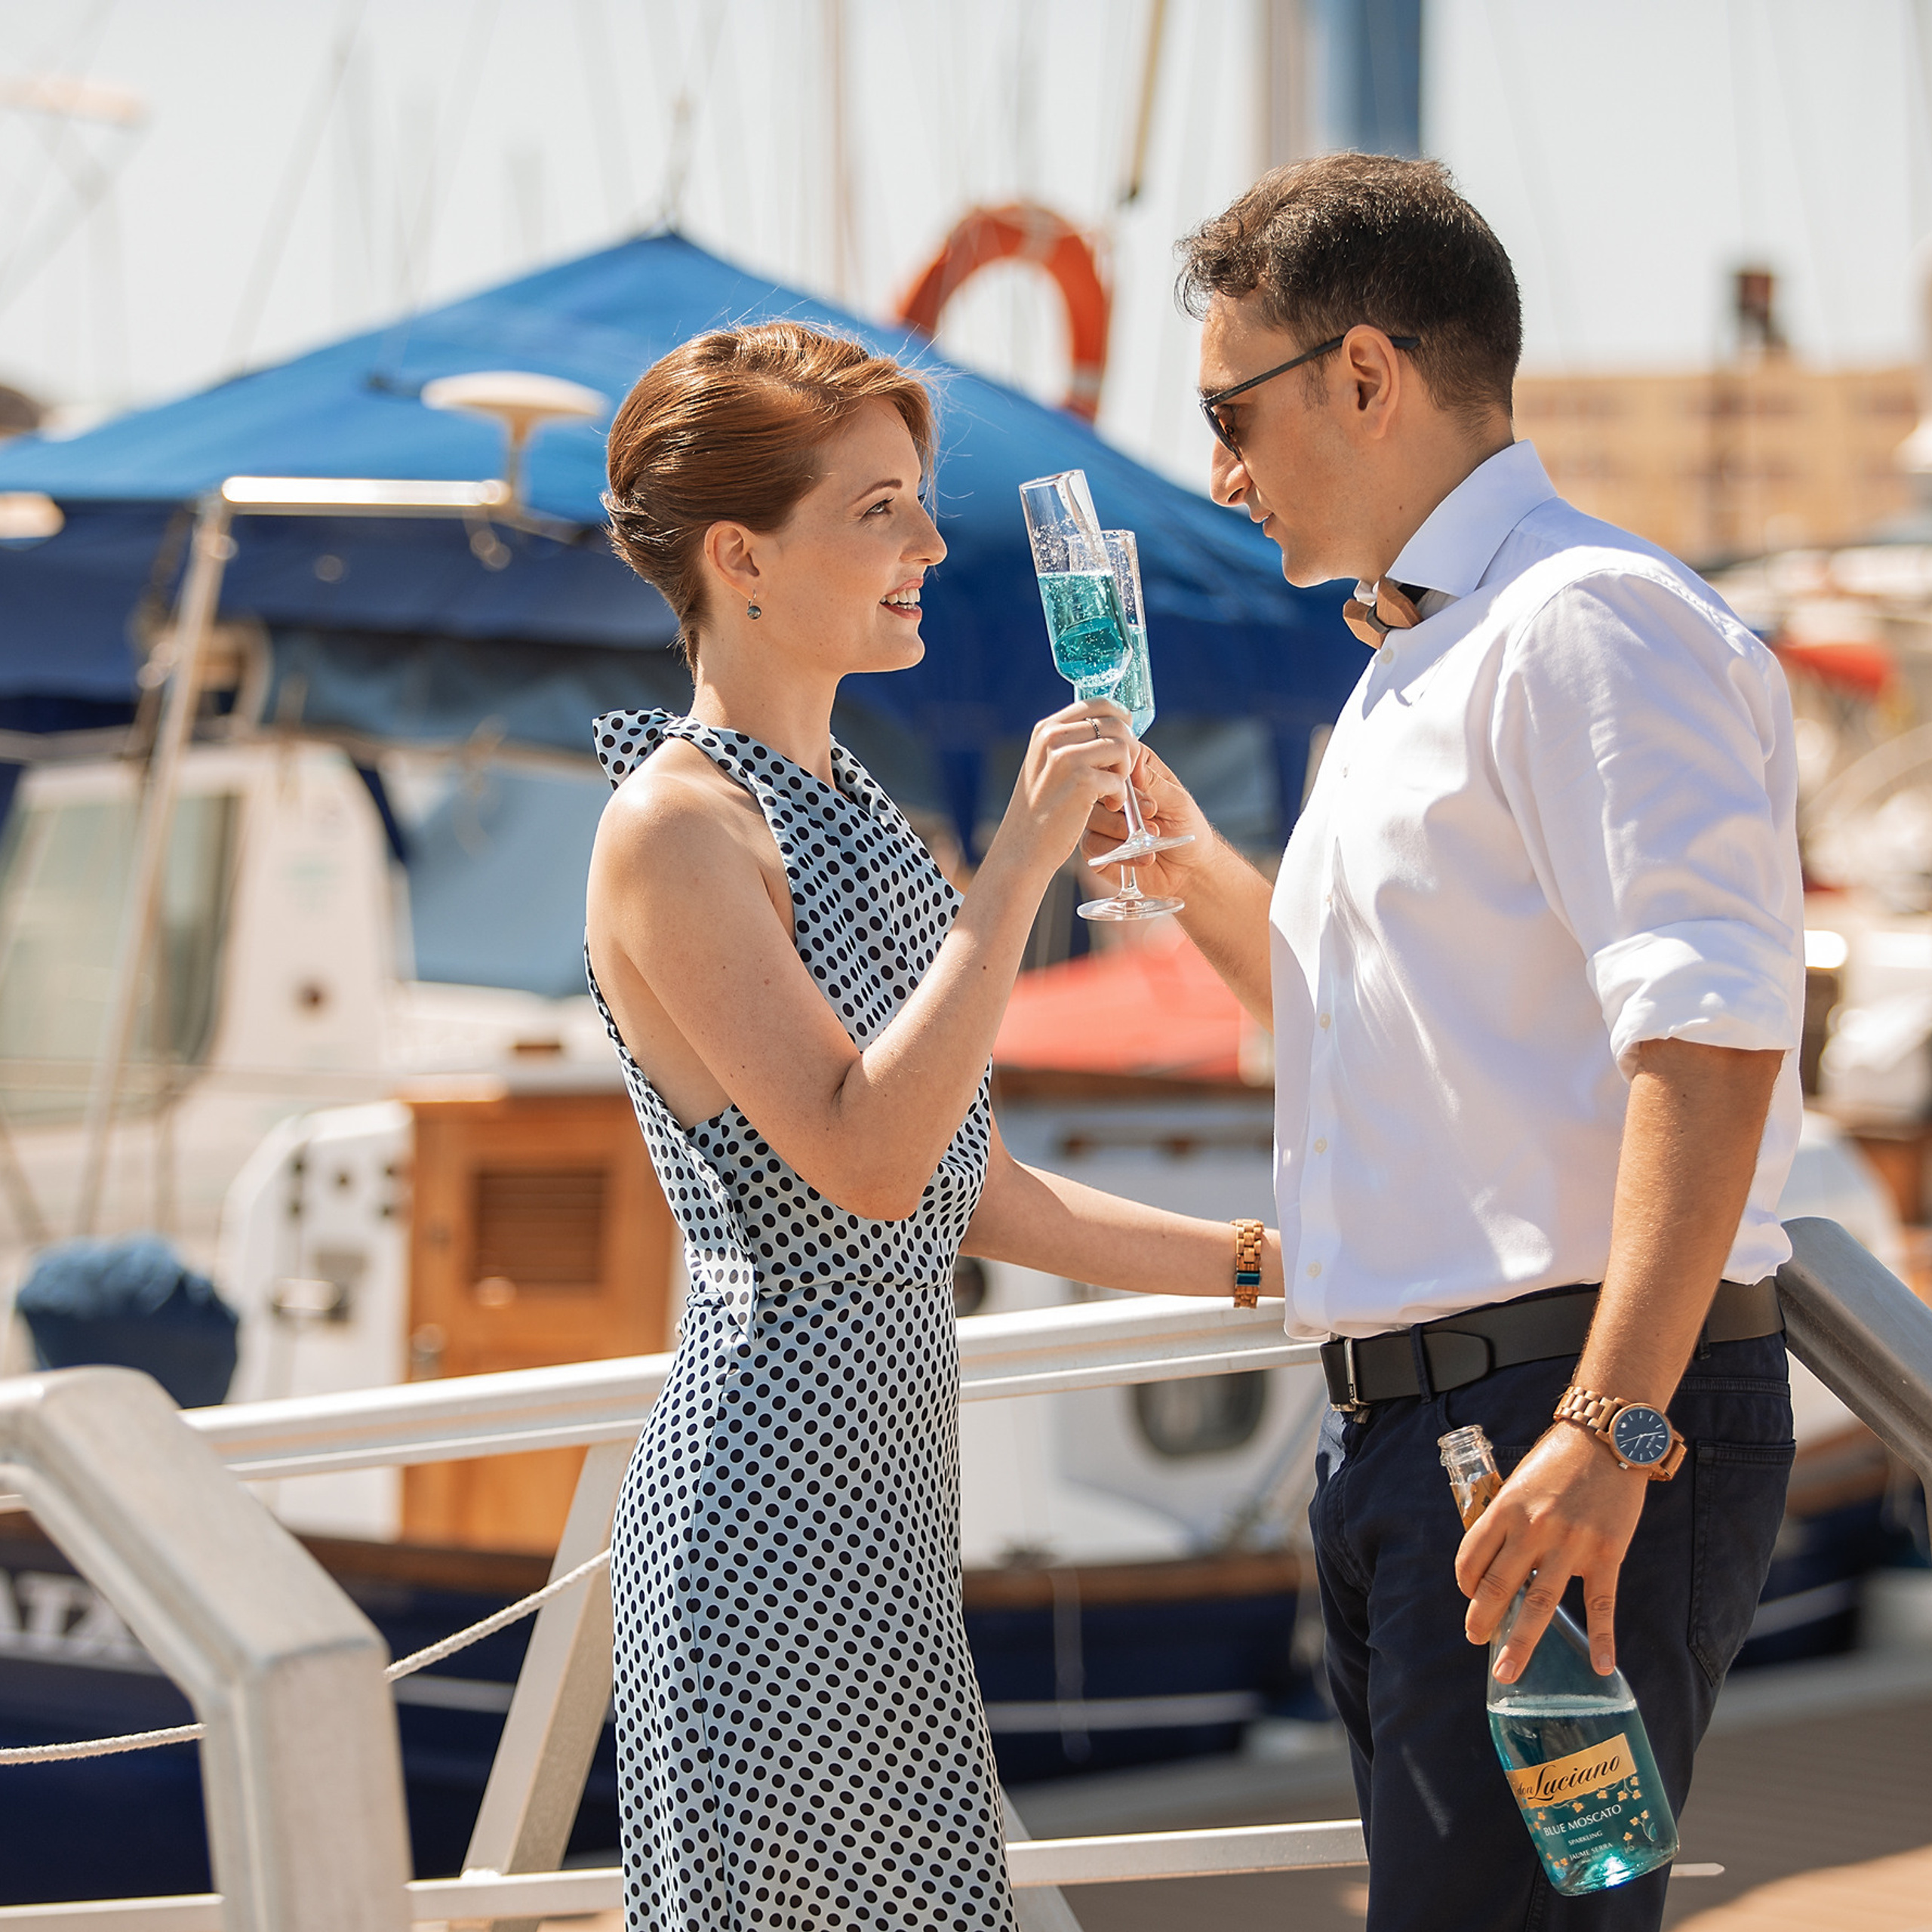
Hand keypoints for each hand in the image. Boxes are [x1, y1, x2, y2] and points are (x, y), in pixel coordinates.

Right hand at [983, 700, 1137, 887]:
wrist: (1022, 849)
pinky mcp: (1081, 781)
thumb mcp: (1046, 767)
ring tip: (1114, 793)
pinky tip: (1108, 807)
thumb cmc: (1040, 812)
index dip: (1121, 718)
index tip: (1127, 739)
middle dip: (1130, 749)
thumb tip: (1114, 724)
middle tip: (1124, 774)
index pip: (1097, 703)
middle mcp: (1054, 737)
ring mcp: (1066, 757)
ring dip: (1126, 772)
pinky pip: (1120, 779)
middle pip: (1116, 724)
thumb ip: (1070, 744)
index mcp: (1047, 729)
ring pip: (1123, 747)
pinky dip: (1121, 796)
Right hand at [1078, 739, 1212, 897]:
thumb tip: (1133, 764)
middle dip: (1125, 804)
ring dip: (1121, 828)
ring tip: (1152, 836)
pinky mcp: (1094, 847)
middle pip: (1094, 785)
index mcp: (1133, 771)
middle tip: (1152, 814)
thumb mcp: (1178, 802)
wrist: (1188, 869)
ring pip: (1091, 816)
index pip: (1114, 757)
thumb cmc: (1186, 828)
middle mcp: (1111, 792)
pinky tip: (1142, 856)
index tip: (1147, 793)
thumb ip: (1154, 783)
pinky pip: (1092, 844)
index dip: (1125, 772)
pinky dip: (1118, 851)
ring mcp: (1099, 819)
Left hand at [1454, 1422, 1647, 1680]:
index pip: (1470, 1558)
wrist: (1605, 1438)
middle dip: (1482, 1620)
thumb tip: (1496, 1563)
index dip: (1465, 1583)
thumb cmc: (1557, 1460)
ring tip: (1507, 1670)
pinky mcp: (1606, 1553)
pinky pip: (1601, 1604)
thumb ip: (1507, 1520)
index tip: (1468, 1596)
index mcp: (1504, 1509)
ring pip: (1540, 1603)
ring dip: (1521, 1641)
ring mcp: (1570, 1544)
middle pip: (1498, 1586)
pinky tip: (1600, 1666)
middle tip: (1475, 1642)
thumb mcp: (1518, 1483)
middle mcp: (1533, 1528)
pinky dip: (1602, 1638)